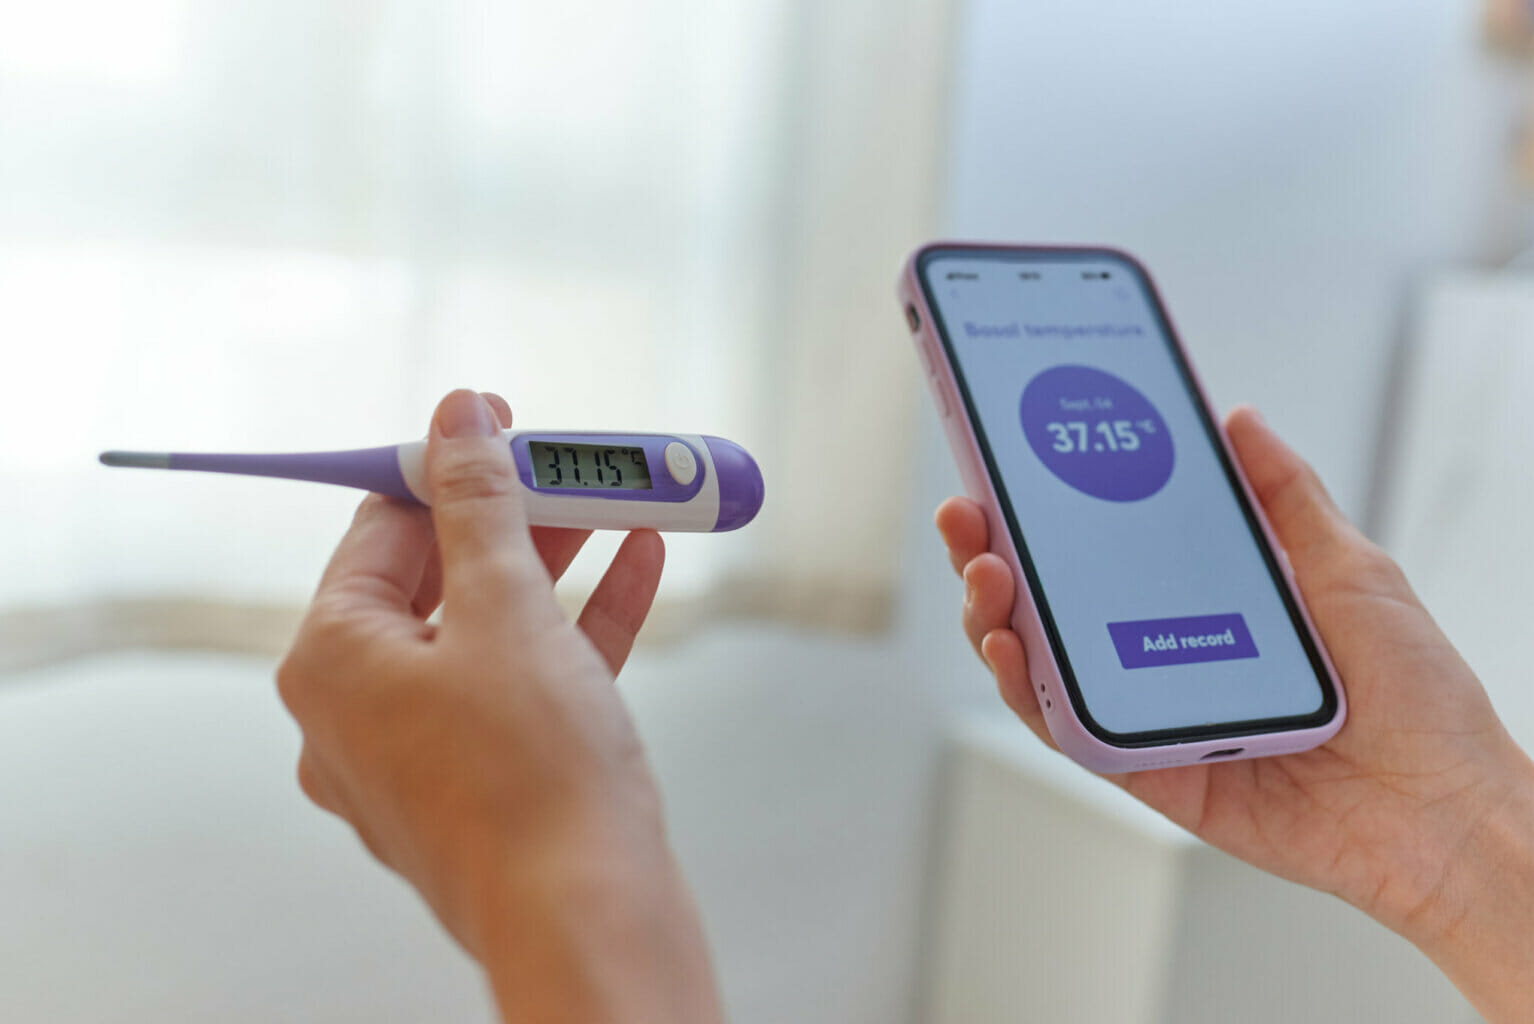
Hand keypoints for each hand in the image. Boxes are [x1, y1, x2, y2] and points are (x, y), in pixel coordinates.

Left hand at [277, 389, 721, 1023]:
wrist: (589, 917)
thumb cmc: (531, 778)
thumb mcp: (507, 609)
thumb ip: (480, 506)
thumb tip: (458, 420)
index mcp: (334, 660)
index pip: (381, 529)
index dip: (446, 467)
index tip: (503, 425)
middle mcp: (362, 709)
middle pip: (440, 576)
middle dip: (519, 515)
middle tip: (575, 464)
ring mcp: (425, 752)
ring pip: (491, 627)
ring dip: (559, 561)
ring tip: (622, 503)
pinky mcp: (488, 780)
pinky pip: (526, 680)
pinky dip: (577, 624)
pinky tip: (638, 566)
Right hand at [936, 406, 1533, 1021]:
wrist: (1443, 812)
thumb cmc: (1415, 697)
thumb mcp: (1351, 570)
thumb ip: (1287, 498)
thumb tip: (1238, 420)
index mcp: (1206, 599)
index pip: (1105, 543)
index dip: (1049, 504)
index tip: (1011, 458)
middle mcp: (1162, 651)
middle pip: (1053, 598)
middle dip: (994, 549)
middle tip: (970, 510)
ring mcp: (1147, 709)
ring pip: (1041, 660)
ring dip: (993, 612)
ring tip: (985, 570)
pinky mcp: (1144, 769)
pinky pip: (1066, 728)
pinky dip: (1025, 688)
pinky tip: (1009, 645)